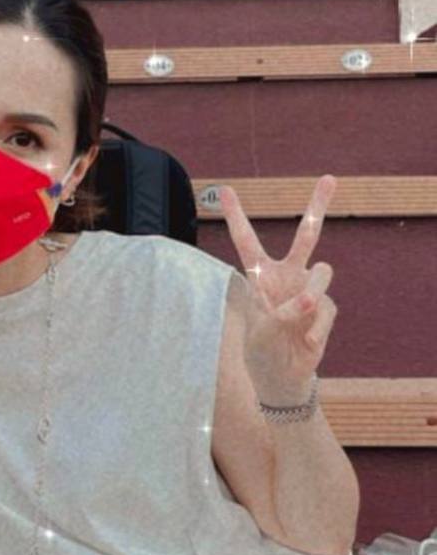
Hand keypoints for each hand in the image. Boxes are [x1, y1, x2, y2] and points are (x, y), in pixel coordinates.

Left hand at [219, 175, 338, 404]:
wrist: (282, 377)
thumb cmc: (262, 352)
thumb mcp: (260, 333)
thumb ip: (281, 313)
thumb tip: (311, 301)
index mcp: (260, 276)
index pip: (247, 242)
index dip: (236, 216)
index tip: (224, 190)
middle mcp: (287, 276)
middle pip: (307, 235)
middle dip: (318, 206)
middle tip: (329, 178)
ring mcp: (309, 289)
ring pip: (323, 271)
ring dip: (311, 294)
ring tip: (300, 314)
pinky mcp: (326, 307)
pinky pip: (326, 307)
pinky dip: (315, 327)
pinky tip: (306, 341)